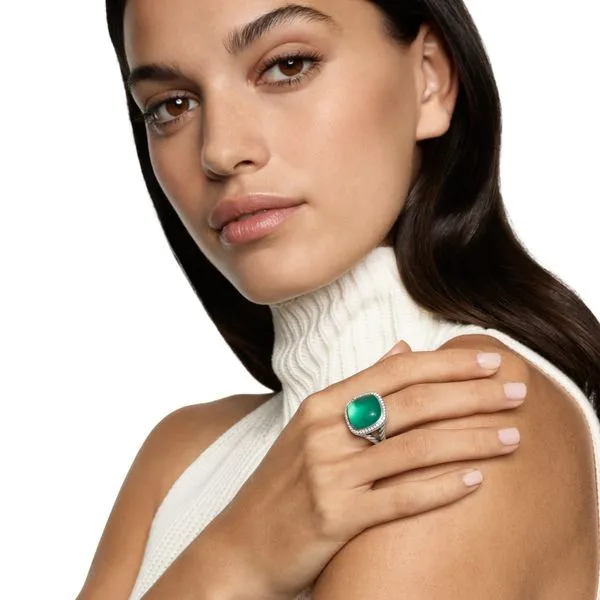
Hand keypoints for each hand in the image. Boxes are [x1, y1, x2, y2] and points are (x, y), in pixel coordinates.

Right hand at [214, 341, 522, 599]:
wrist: (241, 542)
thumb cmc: (284, 481)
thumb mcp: (314, 425)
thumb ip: (360, 386)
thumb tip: (402, 349)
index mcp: (322, 403)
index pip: (397, 372)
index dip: (448, 363)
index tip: (490, 359)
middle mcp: (326, 431)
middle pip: (413, 404)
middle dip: (472, 395)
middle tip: (517, 390)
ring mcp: (329, 474)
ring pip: (416, 448)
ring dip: (471, 440)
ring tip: (512, 435)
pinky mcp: (336, 517)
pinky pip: (401, 499)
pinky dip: (443, 488)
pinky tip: (476, 480)